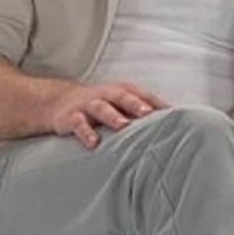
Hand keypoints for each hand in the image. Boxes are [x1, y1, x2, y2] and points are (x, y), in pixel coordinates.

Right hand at [44, 81, 167, 149]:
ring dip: (112, 116)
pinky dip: (86, 132)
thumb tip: (173, 128)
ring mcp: (88, 105)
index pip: (142, 94)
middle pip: (122, 96)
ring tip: (122, 126)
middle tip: (148, 113)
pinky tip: (93, 143)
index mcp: (121, 91)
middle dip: (135, 104)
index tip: (174, 113)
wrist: (59, 101)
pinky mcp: (72, 117)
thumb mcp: (120, 105)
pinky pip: (79, 124)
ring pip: (101, 107)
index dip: (156, 102)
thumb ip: (141, 114)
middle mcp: (106, 95)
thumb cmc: (101, 105)